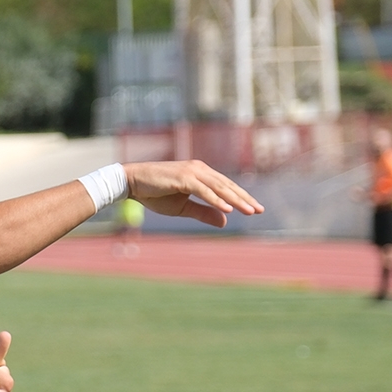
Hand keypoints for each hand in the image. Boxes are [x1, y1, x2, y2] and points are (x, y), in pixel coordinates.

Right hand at [125, 160, 262, 226]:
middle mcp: (200, 169)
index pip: (226, 186)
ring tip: (249, 211)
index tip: (255, 208)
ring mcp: (192, 172)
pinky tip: (228, 209)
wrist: (132, 182)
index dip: (241, 197)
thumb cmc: (154, 193)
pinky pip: (204, 191)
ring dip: (235, 200)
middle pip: (227, 186)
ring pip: (219, 188)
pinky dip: (217, 200)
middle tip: (259, 210)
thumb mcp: (182, 207)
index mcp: (200, 174)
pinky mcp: (184, 178)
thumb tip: (224, 221)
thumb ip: (203, 212)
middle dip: (244, 198)